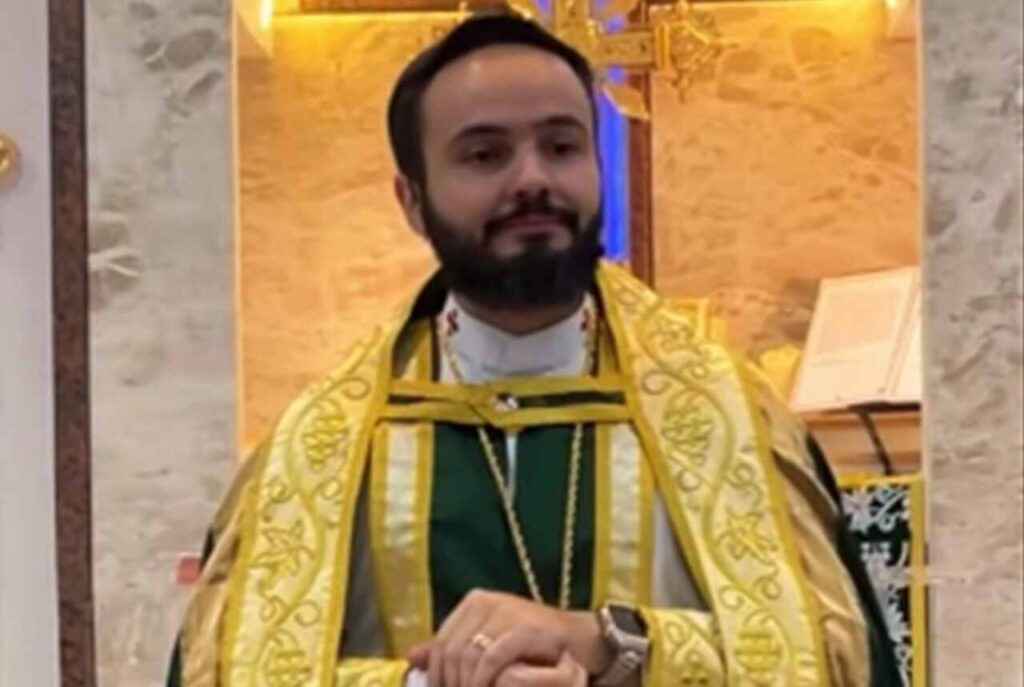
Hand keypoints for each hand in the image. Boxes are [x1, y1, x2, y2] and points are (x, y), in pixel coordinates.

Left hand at [407, 589, 609, 686]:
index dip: (437, 677)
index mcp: (474, 603)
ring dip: (466, 686)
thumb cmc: (535, 648)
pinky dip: (485, 682)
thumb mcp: (490, 646)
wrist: (582, 641)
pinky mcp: (523, 626)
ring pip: (467, 657)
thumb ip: (454, 651)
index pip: (440, 643)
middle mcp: (486, 601)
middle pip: (451, 651)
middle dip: (450, 685)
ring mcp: (506, 611)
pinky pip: (491, 659)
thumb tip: (413, 657)